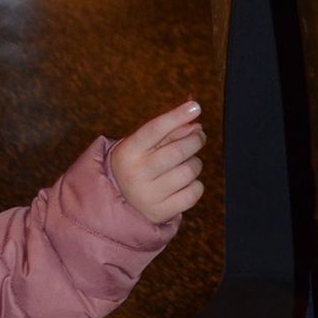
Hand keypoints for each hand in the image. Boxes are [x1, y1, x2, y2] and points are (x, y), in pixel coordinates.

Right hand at [111, 101, 204, 222]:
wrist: (118, 204)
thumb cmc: (137, 166)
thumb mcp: (143, 146)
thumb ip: (169, 133)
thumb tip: (196, 125)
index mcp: (128, 152)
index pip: (154, 129)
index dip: (176, 116)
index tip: (195, 106)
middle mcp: (135, 174)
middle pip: (177, 151)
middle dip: (195, 140)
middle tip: (198, 136)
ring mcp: (148, 195)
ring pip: (189, 171)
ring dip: (195, 163)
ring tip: (188, 163)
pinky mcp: (161, 212)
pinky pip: (194, 192)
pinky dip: (196, 184)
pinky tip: (186, 183)